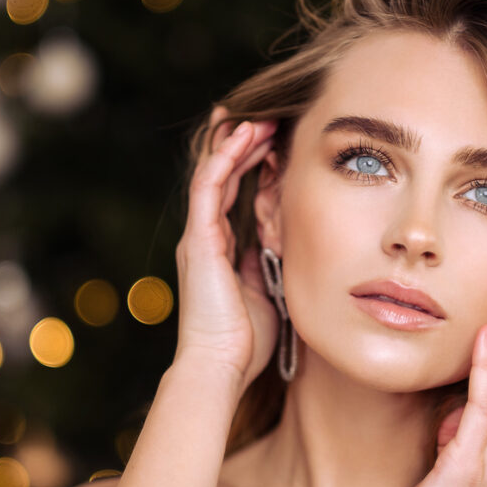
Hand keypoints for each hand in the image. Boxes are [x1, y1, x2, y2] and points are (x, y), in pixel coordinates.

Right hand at [173, 105, 279, 399]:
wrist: (220, 366)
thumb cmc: (246, 342)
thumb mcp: (267, 294)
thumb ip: (271, 267)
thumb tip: (287, 247)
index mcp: (221, 251)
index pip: (235, 195)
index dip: (253, 167)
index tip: (277, 145)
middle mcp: (206, 238)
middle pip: (223, 177)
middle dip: (246, 147)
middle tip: (270, 121)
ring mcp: (199, 236)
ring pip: (214, 174)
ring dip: (237, 144)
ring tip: (260, 119)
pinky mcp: (199, 239)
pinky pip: (209, 186)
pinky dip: (225, 157)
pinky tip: (243, 136)